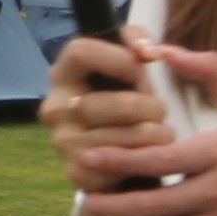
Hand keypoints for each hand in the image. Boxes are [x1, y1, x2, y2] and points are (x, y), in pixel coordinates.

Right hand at [39, 33, 178, 180]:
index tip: (139, 70)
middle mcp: (55, 108)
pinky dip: (143, 161)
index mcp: (64, 75)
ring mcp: (63, 143)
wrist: (127, 158)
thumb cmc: (131, 103)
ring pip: (123, 138)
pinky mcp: (77, 174)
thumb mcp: (133, 64)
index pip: (80, 52)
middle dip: (149, 108)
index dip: (119, 58)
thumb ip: (140, 41)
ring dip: (154, 137)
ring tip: (161, 135)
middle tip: (160, 112)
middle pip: (113, 103)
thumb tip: (147, 52)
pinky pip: (120, 165)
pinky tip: (146, 157)